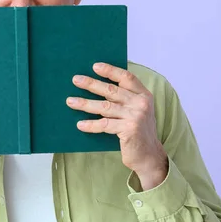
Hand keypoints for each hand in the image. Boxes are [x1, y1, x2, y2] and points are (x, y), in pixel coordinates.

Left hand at [66, 62, 167, 190]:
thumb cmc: (137, 131)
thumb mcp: (136, 110)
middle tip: (76, 80)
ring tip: (71, 102)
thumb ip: (125, 98)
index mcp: (143, 95)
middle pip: (111, 90)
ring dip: (85, 104)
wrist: (149, 155)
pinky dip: (91, 125)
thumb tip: (97, 86)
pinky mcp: (129, 130)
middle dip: (92, 84)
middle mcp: (141, 103)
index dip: (110, 71)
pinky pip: (105, 124)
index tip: (95, 66)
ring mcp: (135, 116)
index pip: (127, 77)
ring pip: (105, 107)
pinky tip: (80, 124)